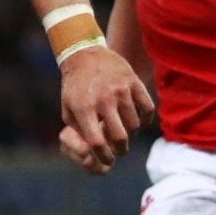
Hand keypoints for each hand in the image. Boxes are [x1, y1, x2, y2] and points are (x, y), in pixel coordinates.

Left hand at [58, 45, 152, 173]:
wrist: (84, 54)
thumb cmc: (75, 88)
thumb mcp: (68, 110)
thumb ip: (80, 133)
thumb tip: (92, 153)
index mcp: (84, 108)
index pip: (97, 142)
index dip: (104, 156)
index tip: (107, 160)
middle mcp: (103, 99)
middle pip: (120, 137)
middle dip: (121, 150)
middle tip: (120, 150)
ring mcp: (120, 89)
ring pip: (135, 125)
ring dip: (132, 134)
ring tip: (125, 131)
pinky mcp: (133, 81)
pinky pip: (147, 108)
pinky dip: (145, 119)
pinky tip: (138, 120)